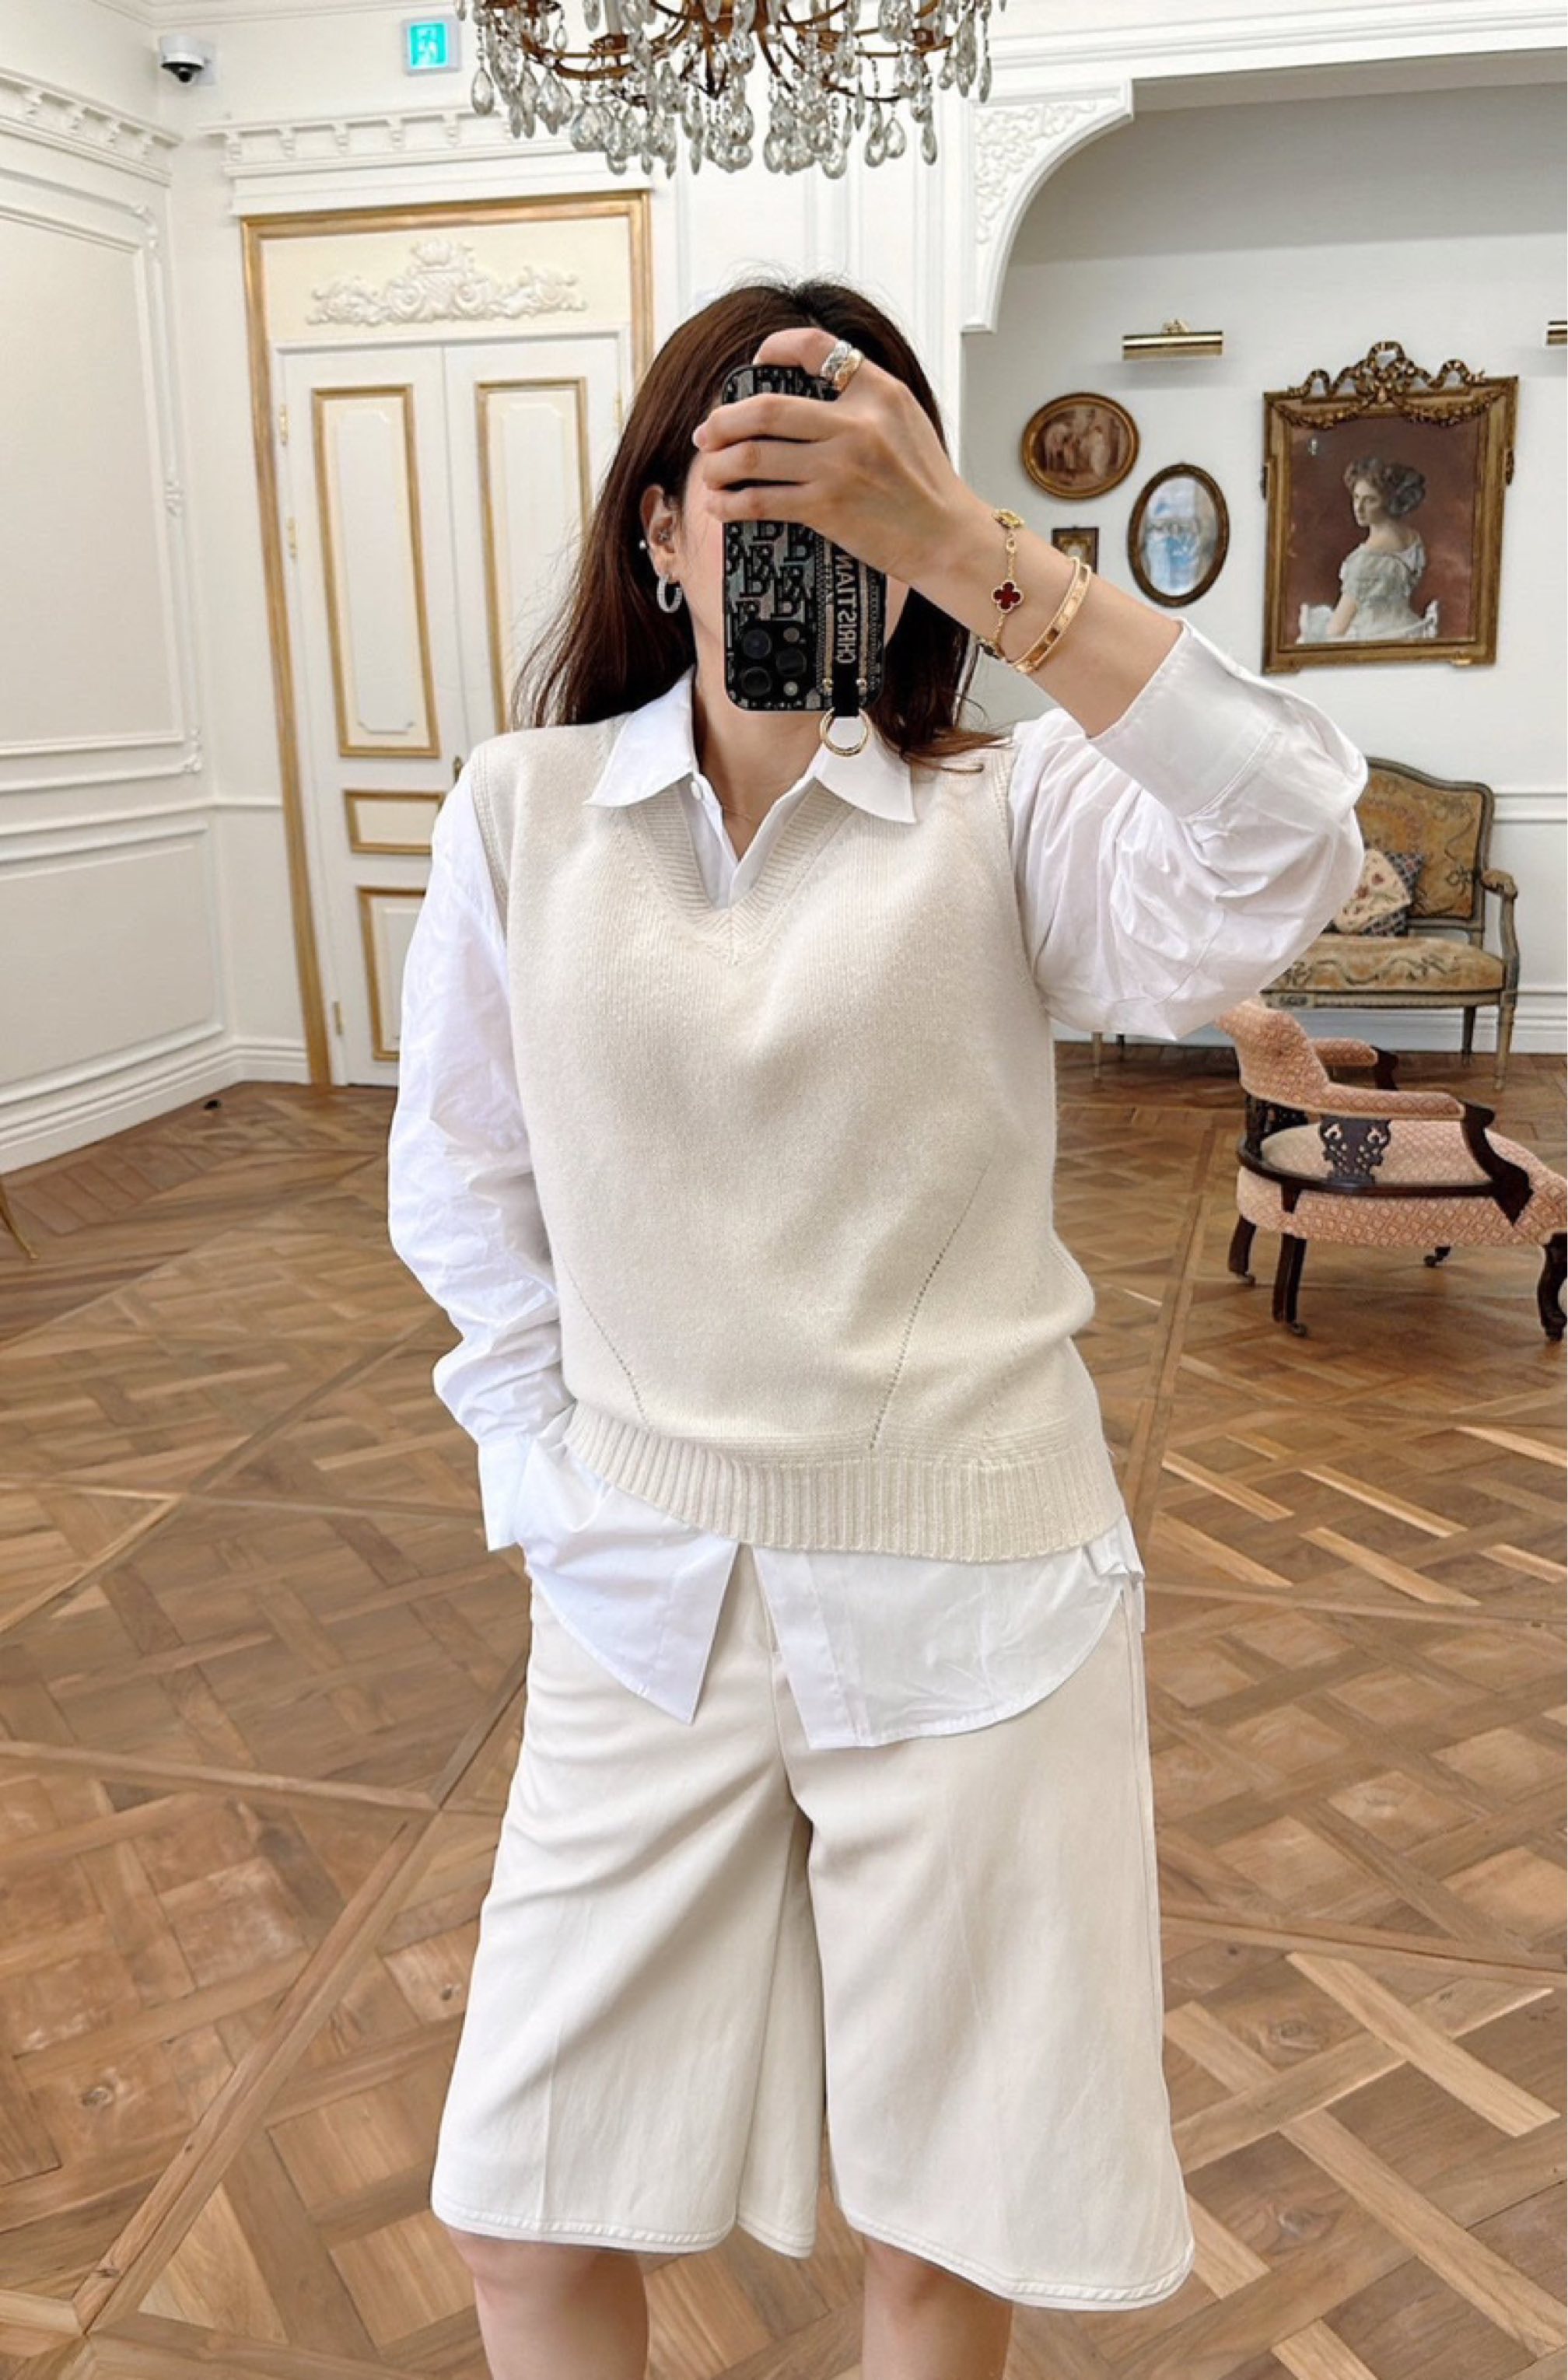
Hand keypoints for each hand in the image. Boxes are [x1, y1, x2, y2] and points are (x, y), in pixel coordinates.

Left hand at [690, 324, 972, 586]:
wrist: (947, 537)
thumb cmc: (926, 486)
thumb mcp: (906, 421)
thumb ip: (864, 401)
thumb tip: (807, 394)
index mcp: (879, 391)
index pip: (816, 348)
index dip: (775, 348)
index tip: (754, 364)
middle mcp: (856, 423)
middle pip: (765, 408)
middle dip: (723, 420)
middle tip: (708, 432)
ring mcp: (839, 466)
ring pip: (753, 455)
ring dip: (719, 464)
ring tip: (711, 471)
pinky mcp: (827, 507)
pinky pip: (761, 500)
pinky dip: (731, 503)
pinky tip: (720, 505)